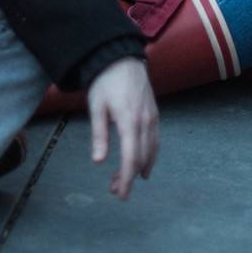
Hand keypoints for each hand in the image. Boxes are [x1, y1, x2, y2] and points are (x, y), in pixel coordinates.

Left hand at [87, 58, 157, 199]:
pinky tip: (141, 162)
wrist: (121, 58)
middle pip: (142, 158)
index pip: (131, 158)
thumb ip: (99, 135)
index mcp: (130, 121)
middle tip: (115, 189)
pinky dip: (149, 155)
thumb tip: (98, 161)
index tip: (121, 194)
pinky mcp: (154, 114)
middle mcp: (145, 122)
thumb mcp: (96, 107)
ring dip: (139, 168)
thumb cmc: (105, 82)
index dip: (127, 179)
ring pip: (151, 151)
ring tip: (125, 179)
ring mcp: (152, 117)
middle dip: (130, 177)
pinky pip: (155, 140)